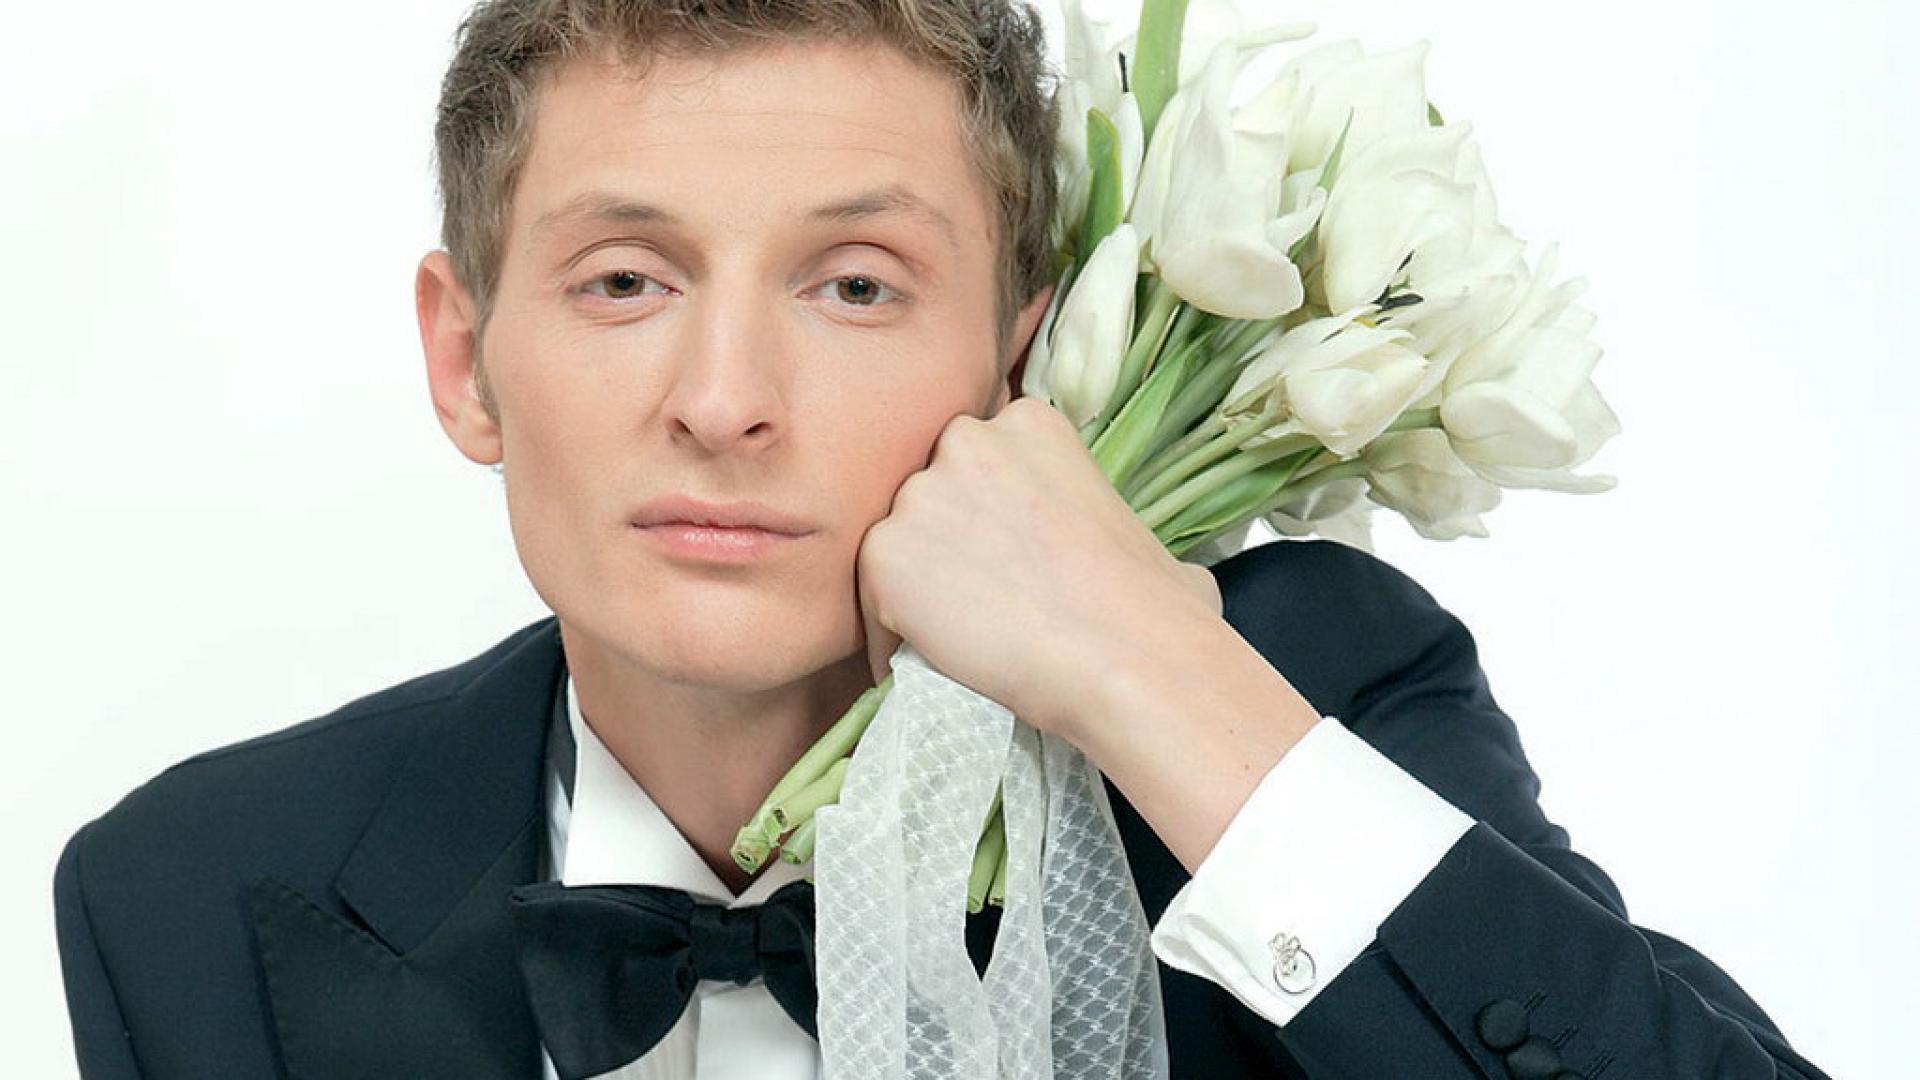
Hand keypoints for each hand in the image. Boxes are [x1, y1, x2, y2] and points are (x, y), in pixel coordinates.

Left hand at [856, 395, 1223, 738]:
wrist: (1127, 656)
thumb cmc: (1154, 606)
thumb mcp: (1137, 528)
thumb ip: (1102, 520)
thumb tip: (1151, 571)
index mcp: (1030, 422)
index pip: (975, 459)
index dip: (982, 512)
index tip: (1000, 557)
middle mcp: (966, 440)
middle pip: (928, 492)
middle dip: (942, 539)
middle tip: (973, 600)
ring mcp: (919, 496)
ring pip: (895, 544)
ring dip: (913, 588)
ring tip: (952, 641)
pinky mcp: (885, 554)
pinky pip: (870, 601)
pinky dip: (889, 638)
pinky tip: (928, 667)